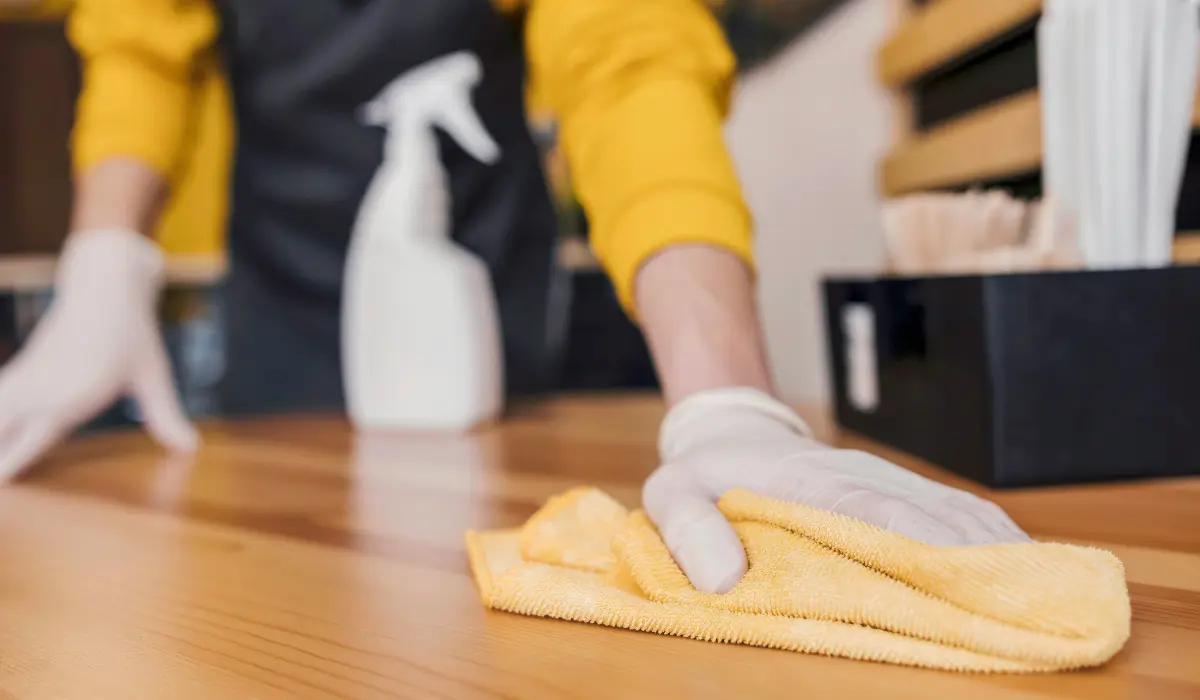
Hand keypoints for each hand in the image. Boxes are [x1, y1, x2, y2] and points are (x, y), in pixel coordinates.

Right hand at [0, 229, 197, 481]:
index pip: (40, 432)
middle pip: (4, 424)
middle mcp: (47, 385)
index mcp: (79, 390)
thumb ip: (165, 415)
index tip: (2, 480)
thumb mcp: (153, 375)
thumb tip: (191, 447)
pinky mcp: (24, 366)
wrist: (105, 286)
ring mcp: (31, 375)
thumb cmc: (132, 332)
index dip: (16, 458)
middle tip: (0, 480)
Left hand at [643, 388, 1028, 593]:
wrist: (730, 432)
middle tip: (1029, 605)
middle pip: (930, 515)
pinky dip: (991, 542)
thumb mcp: (671, 494)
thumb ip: (687, 530)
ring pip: (955, 513)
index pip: (869, 510)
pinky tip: (1021, 572)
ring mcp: (884, 481)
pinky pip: (955, 513)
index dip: (918, 544)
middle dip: (978, 561)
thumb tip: (723, 580)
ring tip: (1042, 598)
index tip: (965, 578)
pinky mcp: (899, 491)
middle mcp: (858, 476)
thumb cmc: (701, 474)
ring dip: (997, 553)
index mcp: (804, 481)